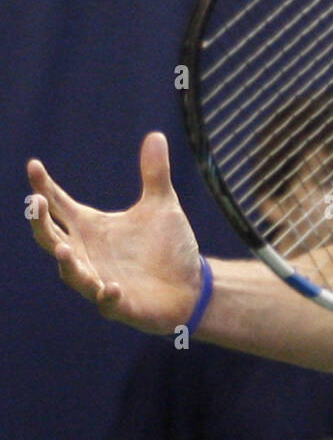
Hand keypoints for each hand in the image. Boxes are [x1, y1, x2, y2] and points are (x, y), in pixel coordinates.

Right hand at [26, 133, 202, 333]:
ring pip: (72, 274)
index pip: (59, 206)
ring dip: (66, 262)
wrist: (191, 285)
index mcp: (91, 228)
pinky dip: (106, 295)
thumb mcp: (162, 205)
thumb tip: (156, 135)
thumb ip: (154, 173)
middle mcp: (88, 254)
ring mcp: (100, 280)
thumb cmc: (167, 247)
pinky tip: (110, 286)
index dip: (44, 187)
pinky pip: (106, 303)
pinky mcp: (120, 304)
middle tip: (35, 202)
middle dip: (39, 223)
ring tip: (63, 247)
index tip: (34, 166)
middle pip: (51, 238)